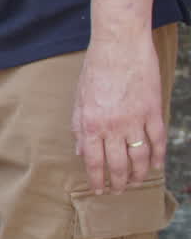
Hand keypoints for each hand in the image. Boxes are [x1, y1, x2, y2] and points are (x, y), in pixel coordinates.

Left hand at [72, 36, 164, 194]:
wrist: (120, 46)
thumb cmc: (95, 70)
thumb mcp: (79, 99)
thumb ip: (79, 127)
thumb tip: (80, 152)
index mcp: (91, 124)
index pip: (94, 162)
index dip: (97, 180)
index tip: (99, 190)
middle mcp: (113, 126)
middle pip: (118, 164)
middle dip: (119, 182)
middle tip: (119, 191)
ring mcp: (135, 120)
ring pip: (140, 157)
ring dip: (139, 174)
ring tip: (137, 182)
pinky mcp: (154, 111)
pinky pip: (158, 140)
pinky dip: (159, 156)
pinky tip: (156, 165)